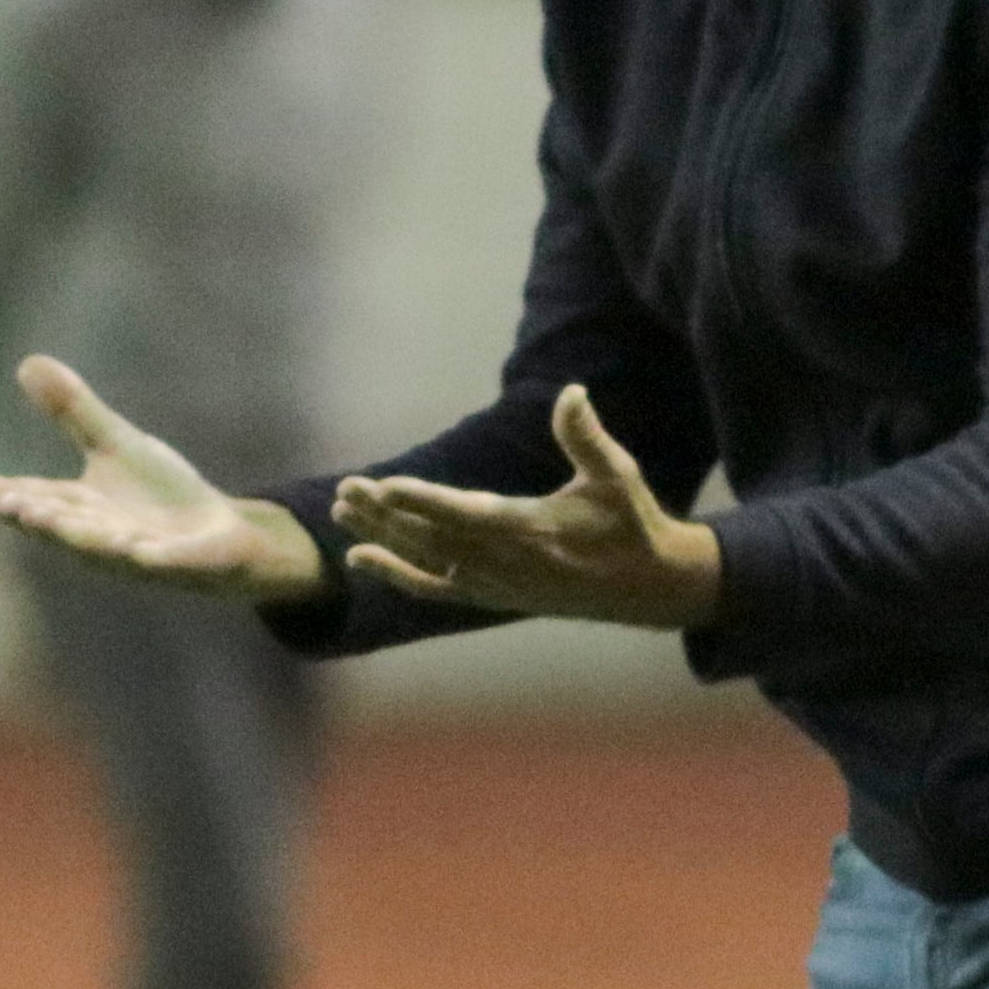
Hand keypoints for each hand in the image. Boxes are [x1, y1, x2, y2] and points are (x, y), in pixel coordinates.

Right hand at [0, 357, 321, 599]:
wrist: (222, 535)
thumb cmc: (160, 497)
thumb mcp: (115, 445)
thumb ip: (73, 412)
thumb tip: (27, 363)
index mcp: (76, 507)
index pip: (26, 496)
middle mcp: (95, 534)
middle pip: (54, 524)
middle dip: (28, 514)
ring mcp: (133, 553)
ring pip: (96, 545)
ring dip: (70, 534)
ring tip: (40, 517)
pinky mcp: (176, 561)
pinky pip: (159, 560)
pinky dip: (146, 555)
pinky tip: (137, 548)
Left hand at [329, 387, 718, 630]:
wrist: (646, 588)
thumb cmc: (631, 524)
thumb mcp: (617, 476)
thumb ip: (586, 437)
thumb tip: (571, 392)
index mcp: (533, 531)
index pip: (466, 516)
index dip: (423, 502)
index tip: (384, 486)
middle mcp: (506, 563)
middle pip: (432, 539)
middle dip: (385, 516)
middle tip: (346, 490)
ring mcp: (494, 585)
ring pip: (425, 561)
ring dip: (381, 538)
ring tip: (342, 512)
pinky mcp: (489, 596)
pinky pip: (432, 588)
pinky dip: (395, 574)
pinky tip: (359, 558)